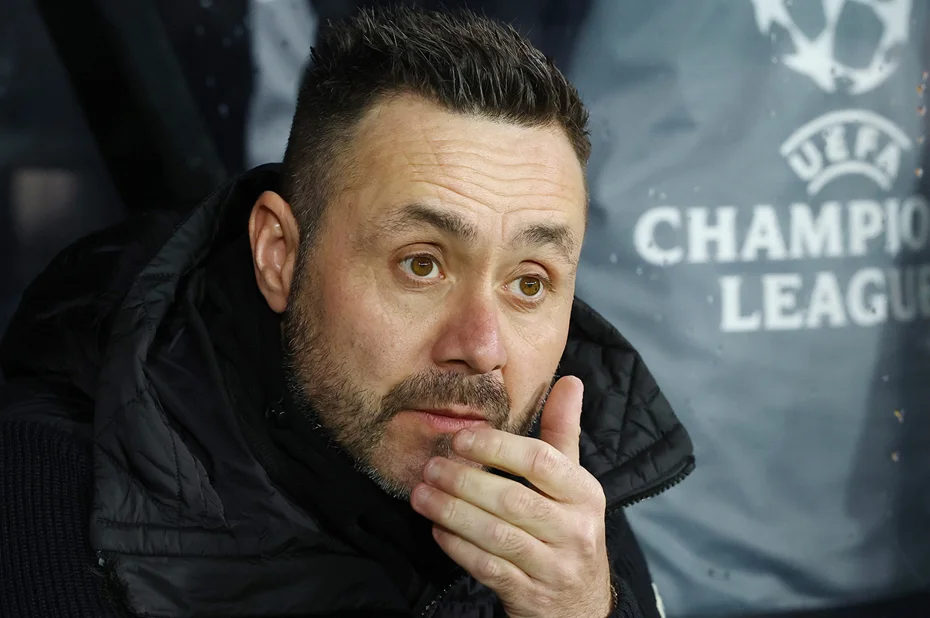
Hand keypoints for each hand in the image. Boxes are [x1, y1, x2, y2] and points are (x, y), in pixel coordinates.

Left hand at [410, 376, 613, 617]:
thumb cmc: (568, 528)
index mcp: (584, 494)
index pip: (541, 461)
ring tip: (422, 494)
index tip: (461, 438)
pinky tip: (437, 529)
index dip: (497, 447)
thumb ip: (564, 432)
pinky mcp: (529, 595)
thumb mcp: (573, 483)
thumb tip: (570, 380)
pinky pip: (487, 568)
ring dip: (452, 512)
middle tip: (430, 466)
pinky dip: (458, 547)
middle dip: (465, 480)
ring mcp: (553, 567)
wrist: (580, 605)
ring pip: (496, 535)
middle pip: (513, 499)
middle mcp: (575, 530)